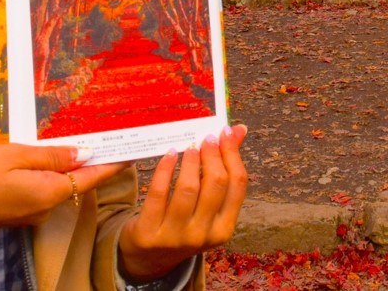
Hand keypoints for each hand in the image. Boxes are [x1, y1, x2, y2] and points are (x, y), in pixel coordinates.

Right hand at [0, 143, 127, 231]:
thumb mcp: (15, 155)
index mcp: (50, 192)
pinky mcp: (18, 213)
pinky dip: (41, 174)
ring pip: (55, 184)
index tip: (132, 151)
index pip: (93, 177)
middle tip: (96, 131)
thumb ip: (52, 156)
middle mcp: (46, 208)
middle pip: (75, 180)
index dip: (113, 163)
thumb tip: (85, 153)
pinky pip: (39, 190)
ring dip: (59, 165)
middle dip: (84, 158)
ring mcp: (31, 213)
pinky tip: (32, 159)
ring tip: (58, 139)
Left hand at [119, 125, 248, 281]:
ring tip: (189, 146)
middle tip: (205, 138)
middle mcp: (203, 235)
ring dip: (190, 161)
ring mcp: (176, 237)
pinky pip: (159, 194)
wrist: (148, 258)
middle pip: (215, 184)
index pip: (238, 185)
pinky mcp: (149, 234)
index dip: (233, 154)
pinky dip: (165, 169)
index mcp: (224, 229)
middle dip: (212, 155)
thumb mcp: (207, 206)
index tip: (224, 134)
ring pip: (188, 189)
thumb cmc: (184, 224)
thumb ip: (224, 172)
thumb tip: (238, 130)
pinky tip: (168, 155)